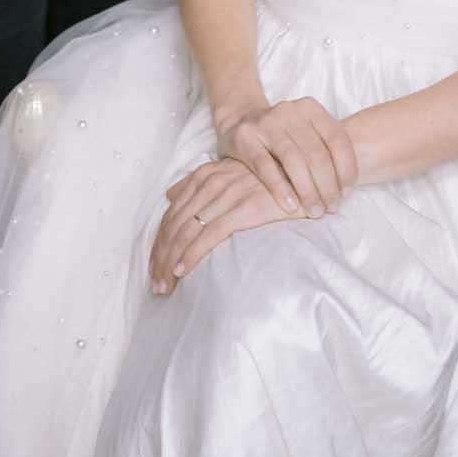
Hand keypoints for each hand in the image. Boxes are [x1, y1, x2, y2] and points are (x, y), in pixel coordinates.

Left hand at [149, 158, 295, 292]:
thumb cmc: (268, 179)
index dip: (160, 241)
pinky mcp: (244, 208)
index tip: (154, 265)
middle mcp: (212, 183)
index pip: (172, 213)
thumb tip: (170, 194)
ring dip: (170, 261)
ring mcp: (227, 195)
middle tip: (155, 283)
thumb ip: (199, 181)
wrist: (304, 177)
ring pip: (186, 232)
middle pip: (175, 225)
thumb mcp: (230, 172)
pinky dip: (191, 254)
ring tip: (164, 284)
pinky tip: (182, 270)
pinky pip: (209, 235)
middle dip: (161, 257)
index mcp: (206, 175)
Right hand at [215, 97, 357, 216]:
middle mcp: (289, 111)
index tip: (347, 193)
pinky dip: (281, 189)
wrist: (239, 121)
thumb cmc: (282, 135)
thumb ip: (325, 152)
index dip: (346, 169)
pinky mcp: (245, 138)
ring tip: (314, 210)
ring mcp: (266, 123)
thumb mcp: (306, 133)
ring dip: (307, 191)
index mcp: (310, 108)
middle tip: (330, 209)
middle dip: (327, 186)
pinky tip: (290, 206)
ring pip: (293, 161)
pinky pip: (266, 167)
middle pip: (316, 153)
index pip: (337, 139)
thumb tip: (346, 190)